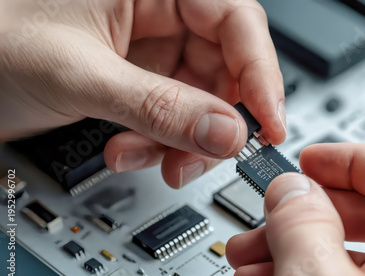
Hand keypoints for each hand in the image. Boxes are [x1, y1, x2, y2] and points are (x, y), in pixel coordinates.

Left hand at [0, 0, 285, 187]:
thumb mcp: (81, 74)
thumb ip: (159, 106)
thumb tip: (227, 132)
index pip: (236, 21)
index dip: (260, 74)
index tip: (269, 124)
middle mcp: (159, 11)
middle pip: (224, 67)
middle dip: (214, 121)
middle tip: (204, 156)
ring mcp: (150, 48)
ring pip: (199, 101)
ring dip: (180, 140)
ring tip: (145, 158)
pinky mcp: (139, 79)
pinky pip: (172, 116)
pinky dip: (157, 142)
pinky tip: (126, 150)